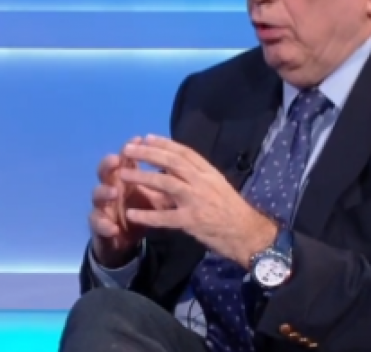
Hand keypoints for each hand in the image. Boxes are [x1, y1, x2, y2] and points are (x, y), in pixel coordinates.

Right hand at [89, 139, 171, 267]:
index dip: (131, 148)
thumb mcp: (153, 197)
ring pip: (97, 194)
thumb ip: (162, 182)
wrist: (123, 241)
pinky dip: (105, 225)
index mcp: (124, 178)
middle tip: (116, 160)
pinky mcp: (98, 226)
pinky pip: (98, 224)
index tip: (139, 138)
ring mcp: (102, 206)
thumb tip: (181, 164)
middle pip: (105, 171)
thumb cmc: (138, 212)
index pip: (125, 159)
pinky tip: (113, 228)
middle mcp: (110, 187)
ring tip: (114, 192)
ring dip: (105, 192)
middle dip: (109, 164)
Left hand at [118, 134, 276, 267]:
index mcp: (209, 172)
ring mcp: (196, 200)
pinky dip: (147, 216)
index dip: (164, 143)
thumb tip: (174, 167)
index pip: (184, 152)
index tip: (146, 137)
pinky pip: (165, 217)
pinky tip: (131, 214)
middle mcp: (202, 182)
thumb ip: (197, 177)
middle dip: (148, 154)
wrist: (247, 233)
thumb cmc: (232, 210)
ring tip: (122, 175)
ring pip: (165, 183)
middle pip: (171, 162)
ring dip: (142, 177)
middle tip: (128, 149)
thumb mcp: (217, 186)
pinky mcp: (191, 221)